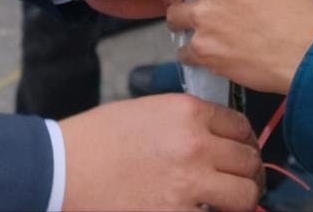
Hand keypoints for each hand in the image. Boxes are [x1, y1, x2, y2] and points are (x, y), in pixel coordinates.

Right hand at [59, 94, 261, 211]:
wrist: (64, 170)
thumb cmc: (98, 139)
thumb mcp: (147, 110)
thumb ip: (185, 121)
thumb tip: (215, 137)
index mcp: (187, 112)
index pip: (241, 126)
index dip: (245, 142)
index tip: (242, 152)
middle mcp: (195, 145)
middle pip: (249, 161)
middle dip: (249, 172)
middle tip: (243, 180)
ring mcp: (189, 184)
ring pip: (245, 195)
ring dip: (242, 198)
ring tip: (232, 201)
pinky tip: (203, 209)